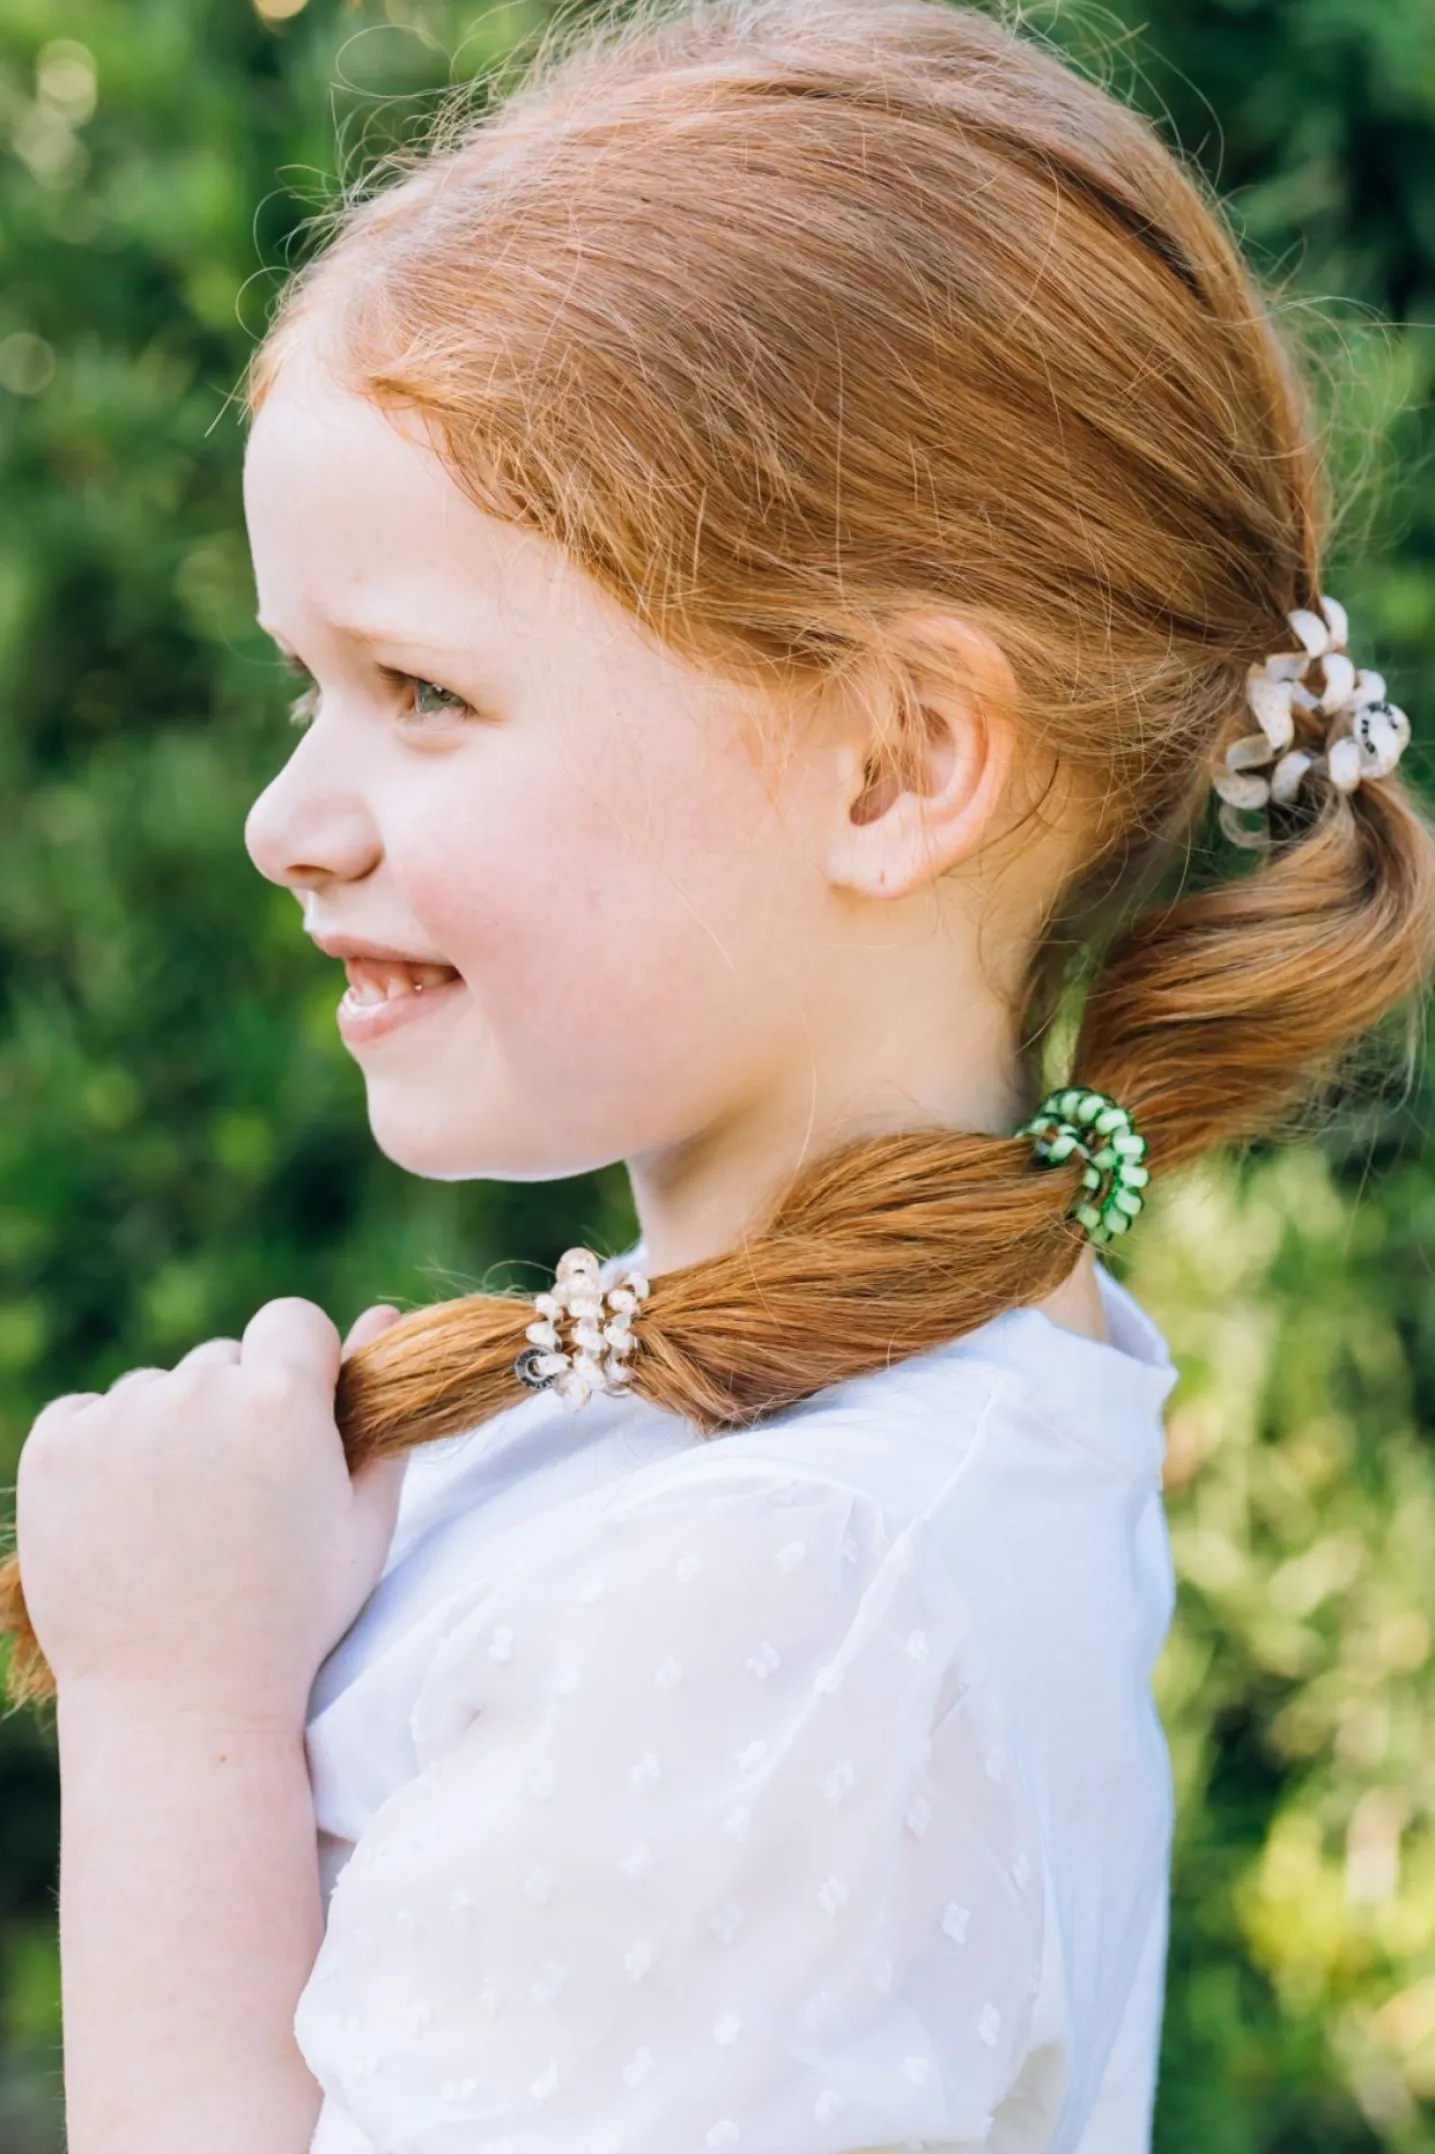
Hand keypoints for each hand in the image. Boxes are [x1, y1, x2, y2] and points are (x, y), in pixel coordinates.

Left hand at [15, 1300, 404, 1727]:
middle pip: (221, 1361)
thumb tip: (382, 1315)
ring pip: (152, 1391)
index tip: (292, 1426)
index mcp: (281, 1401)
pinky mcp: (54, 1451)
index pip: (293, 1321)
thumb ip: (379, 1416)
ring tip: (176, 1524)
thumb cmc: (291, 1619)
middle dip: (232, 1410)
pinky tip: (123, 1520)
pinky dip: (99, 1454)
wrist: (182, 1706)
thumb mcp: (363, 1524)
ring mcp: (118, 1420)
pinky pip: (83, 1416)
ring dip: (165, 1434)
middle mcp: (197, 1393)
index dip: (299, 1370)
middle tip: (233, 1501)